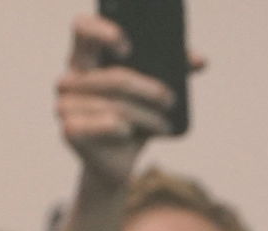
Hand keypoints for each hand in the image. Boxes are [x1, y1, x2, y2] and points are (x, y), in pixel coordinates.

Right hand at [55, 15, 204, 185]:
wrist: (118, 163)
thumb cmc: (135, 120)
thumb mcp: (153, 93)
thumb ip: (175, 71)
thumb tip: (202, 60)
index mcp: (84, 60)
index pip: (83, 30)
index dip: (104, 33)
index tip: (129, 47)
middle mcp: (69, 80)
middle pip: (117, 78)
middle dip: (150, 91)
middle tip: (170, 100)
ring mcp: (64, 105)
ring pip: (119, 105)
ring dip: (149, 117)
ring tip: (162, 125)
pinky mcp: (70, 130)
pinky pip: (111, 124)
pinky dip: (128, 131)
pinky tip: (132, 135)